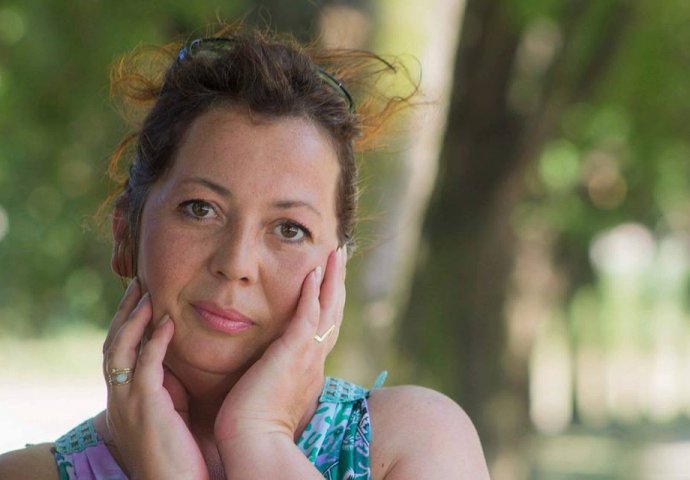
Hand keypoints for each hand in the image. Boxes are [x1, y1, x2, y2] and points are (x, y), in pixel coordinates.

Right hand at [102, 278, 208, 479]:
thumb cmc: (179, 457)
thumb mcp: (171, 416)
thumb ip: (170, 390)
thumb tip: (179, 366)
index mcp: (125, 399)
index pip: (119, 352)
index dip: (127, 324)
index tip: (140, 298)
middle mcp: (119, 398)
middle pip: (114, 344)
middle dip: (125, 312)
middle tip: (138, 284)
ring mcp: (128, 402)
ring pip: (121, 349)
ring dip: (134, 318)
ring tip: (147, 292)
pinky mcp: (144, 407)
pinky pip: (145, 365)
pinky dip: (154, 340)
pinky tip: (166, 321)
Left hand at [214, 247, 346, 447]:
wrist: (254, 441)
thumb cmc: (256, 423)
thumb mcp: (273, 392)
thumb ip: (278, 375)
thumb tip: (272, 370)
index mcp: (310, 367)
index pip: (325, 326)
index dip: (329, 300)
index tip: (330, 278)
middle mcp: (315, 358)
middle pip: (333, 312)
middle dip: (337, 282)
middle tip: (339, 255)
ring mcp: (307, 355)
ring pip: (327, 308)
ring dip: (332, 278)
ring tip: (334, 252)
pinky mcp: (293, 353)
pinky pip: (307, 316)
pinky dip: (312, 293)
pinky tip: (313, 272)